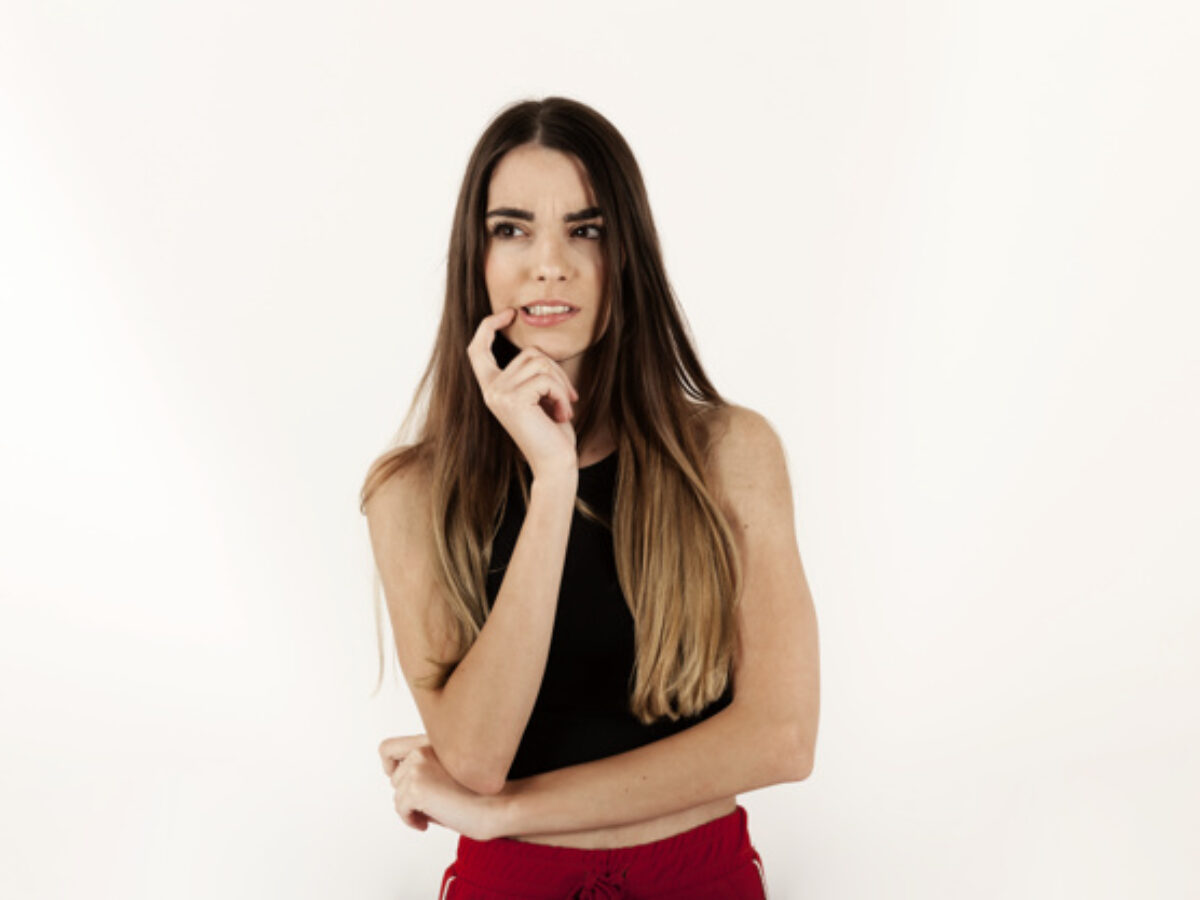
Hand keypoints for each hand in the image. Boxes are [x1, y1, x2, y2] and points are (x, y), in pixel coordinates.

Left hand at [379, 733, 503, 841]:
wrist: (496, 805)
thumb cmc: (478, 793)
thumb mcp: (448, 771)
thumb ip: (425, 768)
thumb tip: (395, 780)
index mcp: (433, 741)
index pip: (389, 747)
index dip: (389, 765)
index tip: (400, 780)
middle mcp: (424, 749)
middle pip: (395, 778)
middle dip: (407, 795)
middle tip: (425, 808)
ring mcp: (419, 767)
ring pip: (397, 795)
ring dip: (410, 809)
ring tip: (429, 815)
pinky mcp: (418, 787)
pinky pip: (401, 809)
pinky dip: (410, 820)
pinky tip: (426, 824)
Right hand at [467, 307, 579, 478]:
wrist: (555, 464)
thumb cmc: (552, 433)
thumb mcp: (538, 397)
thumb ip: (531, 373)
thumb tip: (537, 349)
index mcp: (492, 388)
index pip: (478, 349)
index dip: (489, 326)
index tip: (509, 313)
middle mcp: (490, 390)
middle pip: (528, 353)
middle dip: (556, 371)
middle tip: (567, 398)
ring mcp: (498, 394)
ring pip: (539, 363)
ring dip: (561, 384)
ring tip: (563, 409)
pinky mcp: (512, 400)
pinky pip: (546, 378)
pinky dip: (561, 394)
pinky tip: (562, 415)